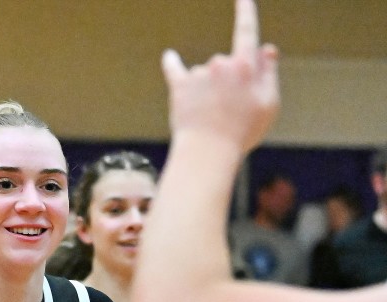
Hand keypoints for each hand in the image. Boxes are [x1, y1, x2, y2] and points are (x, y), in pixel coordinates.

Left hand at [161, 0, 279, 153]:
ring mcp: (198, 75)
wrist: (207, 152)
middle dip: (230, 81)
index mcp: (245, 65)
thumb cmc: (242, 132)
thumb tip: (266, 48)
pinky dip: (171, 64)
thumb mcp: (269, 103)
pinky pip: (174, 69)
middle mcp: (220, 64)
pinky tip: (168, 56)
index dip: (245, 13)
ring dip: (209, 91)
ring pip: (206, 76)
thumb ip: (268, 72)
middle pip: (228, 64)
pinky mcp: (179, 87)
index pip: (247, 31)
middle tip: (232, 111)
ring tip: (211, 117)